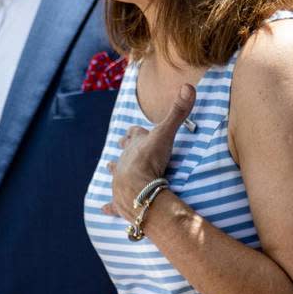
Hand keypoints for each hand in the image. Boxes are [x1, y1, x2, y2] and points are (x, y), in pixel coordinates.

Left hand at [104, 84, 195, 222]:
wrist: (137, 190)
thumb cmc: (149, 160)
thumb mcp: (165, 134)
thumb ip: (178, 112)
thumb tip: (189, 85)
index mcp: (134, 146)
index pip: (134, 134)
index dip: (135, 132)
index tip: (134, 130)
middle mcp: (124, 161)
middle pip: (123, 152)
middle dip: (123, 148)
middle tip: (121, 145)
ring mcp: (120, 181)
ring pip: (115, 173)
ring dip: (114, 170)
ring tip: (110, 168)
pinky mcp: (119, 201)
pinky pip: (113, 204)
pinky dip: (109, 206)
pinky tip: (104, 208)